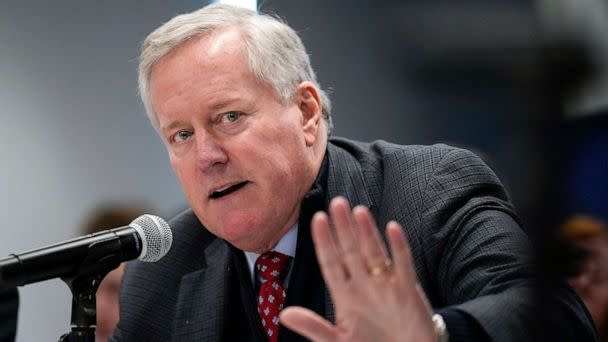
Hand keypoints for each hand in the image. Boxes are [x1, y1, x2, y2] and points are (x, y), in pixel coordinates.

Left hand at [280, 197, 436, 341]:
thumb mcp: (339, 340)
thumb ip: (313, 327)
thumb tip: (284, 315)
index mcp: (346, 295)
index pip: (331, 263)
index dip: (324, 242)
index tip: (317, 220)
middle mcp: (365, 285)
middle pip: (351, 251)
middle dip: (343, 228)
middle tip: (336, 203)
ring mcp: (386, 285)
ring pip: (374, 252)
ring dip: (367, 232)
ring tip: (358, 211)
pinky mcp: (408, 291)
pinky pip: (403, 265)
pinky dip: (399, 248)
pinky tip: (392, 228)